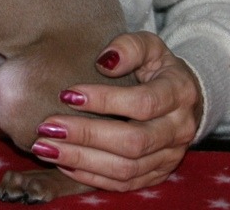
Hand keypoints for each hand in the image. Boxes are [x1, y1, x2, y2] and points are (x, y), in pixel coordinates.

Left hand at [31, 31, 202, 191]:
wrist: (183, 97)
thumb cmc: (156, 66)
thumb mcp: (149, 45)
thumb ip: (128, 47)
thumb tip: (104, 62)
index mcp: (179, 93)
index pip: (143, 103)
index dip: (105, 101)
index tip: (67, 94)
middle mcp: (178, 129)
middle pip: (133, 142)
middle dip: (86, 135)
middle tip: (48, 126)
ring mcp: (169, 156)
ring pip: (126, 169)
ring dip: (81, 159)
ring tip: (46, 147)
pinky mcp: (156, 175)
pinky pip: (123, 184)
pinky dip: (90, 176)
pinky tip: (62, 163)